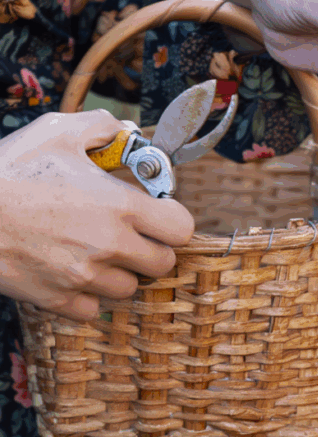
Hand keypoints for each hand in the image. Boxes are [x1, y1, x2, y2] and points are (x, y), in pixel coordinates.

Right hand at [0, 109, 194, 321]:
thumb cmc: (9, 171)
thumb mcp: (57, 132)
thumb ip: (102, 128)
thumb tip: (128, 132)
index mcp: (119, 206)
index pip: (181, 228)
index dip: (171, 220)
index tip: (156, 214)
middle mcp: (108, 246)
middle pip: (162, 264)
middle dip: (150, 248)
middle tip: (127, 233)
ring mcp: (83, 277)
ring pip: (127, 289)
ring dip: (117, 272)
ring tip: (92, 250)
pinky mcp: (56, 299)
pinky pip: (91, 309)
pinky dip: (85, 295)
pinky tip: (69, 270)